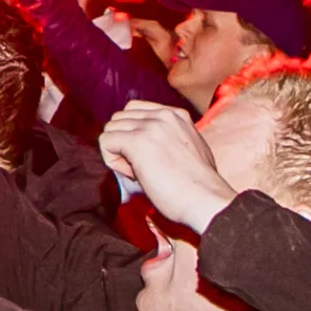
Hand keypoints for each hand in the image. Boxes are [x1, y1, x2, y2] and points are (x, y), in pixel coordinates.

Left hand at [101, 101, 235, 232]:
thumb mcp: (189, 148)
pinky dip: (111, 160)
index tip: (147, 156)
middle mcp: (163, 115)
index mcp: (176, 115)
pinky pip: (105, 141)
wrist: (205, 199)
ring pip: (110, 128)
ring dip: (117, 151)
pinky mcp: (137, 141)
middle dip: (123, 141)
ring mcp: (150, 126)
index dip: (133, 133)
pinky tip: (131, 174)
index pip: (136, 110)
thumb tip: (146, 146)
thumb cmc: (198, 186)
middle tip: (140, 166)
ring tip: (137, 171)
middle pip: (120, 118)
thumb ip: (169, 138)